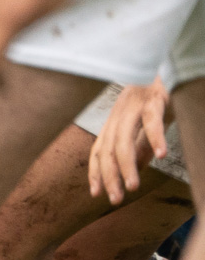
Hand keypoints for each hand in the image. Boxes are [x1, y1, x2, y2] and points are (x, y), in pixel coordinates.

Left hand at [89, 81, 170, 204]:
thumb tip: (136, 168)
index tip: (96, 193)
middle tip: (115, 199)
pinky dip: (156, 138)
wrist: (164, 60)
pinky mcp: (153, 98)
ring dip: (126, 165)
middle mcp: (118, 114)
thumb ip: (140, 144)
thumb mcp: (145, 123)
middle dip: (109, 176)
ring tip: (132, 186)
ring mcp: (133, 106)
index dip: (95, 172)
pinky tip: (161, 156)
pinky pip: (152, 121)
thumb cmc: (156, 95)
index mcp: (113, 121)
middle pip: (107, 150)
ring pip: (124, 139)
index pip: (98, 150)